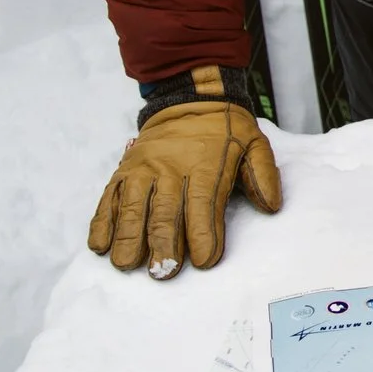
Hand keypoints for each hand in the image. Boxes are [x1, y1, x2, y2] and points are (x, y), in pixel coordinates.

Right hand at [89, 73, 282, 276]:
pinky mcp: (124, 170)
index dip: (203, 234)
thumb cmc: (225, 130)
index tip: (204, 260)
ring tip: (125, 263)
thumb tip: (271, 205)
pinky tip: (100, 245)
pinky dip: (102, 221)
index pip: (203, 205)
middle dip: (163, 245)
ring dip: (127, 237)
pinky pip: (110, 197)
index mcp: (205, 167)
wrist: (189, 99)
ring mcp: (143, 170)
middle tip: (162, 272)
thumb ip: (263, 175)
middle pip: (165, 211)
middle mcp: (170, 169)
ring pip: (132, 206)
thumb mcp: (254, 144)